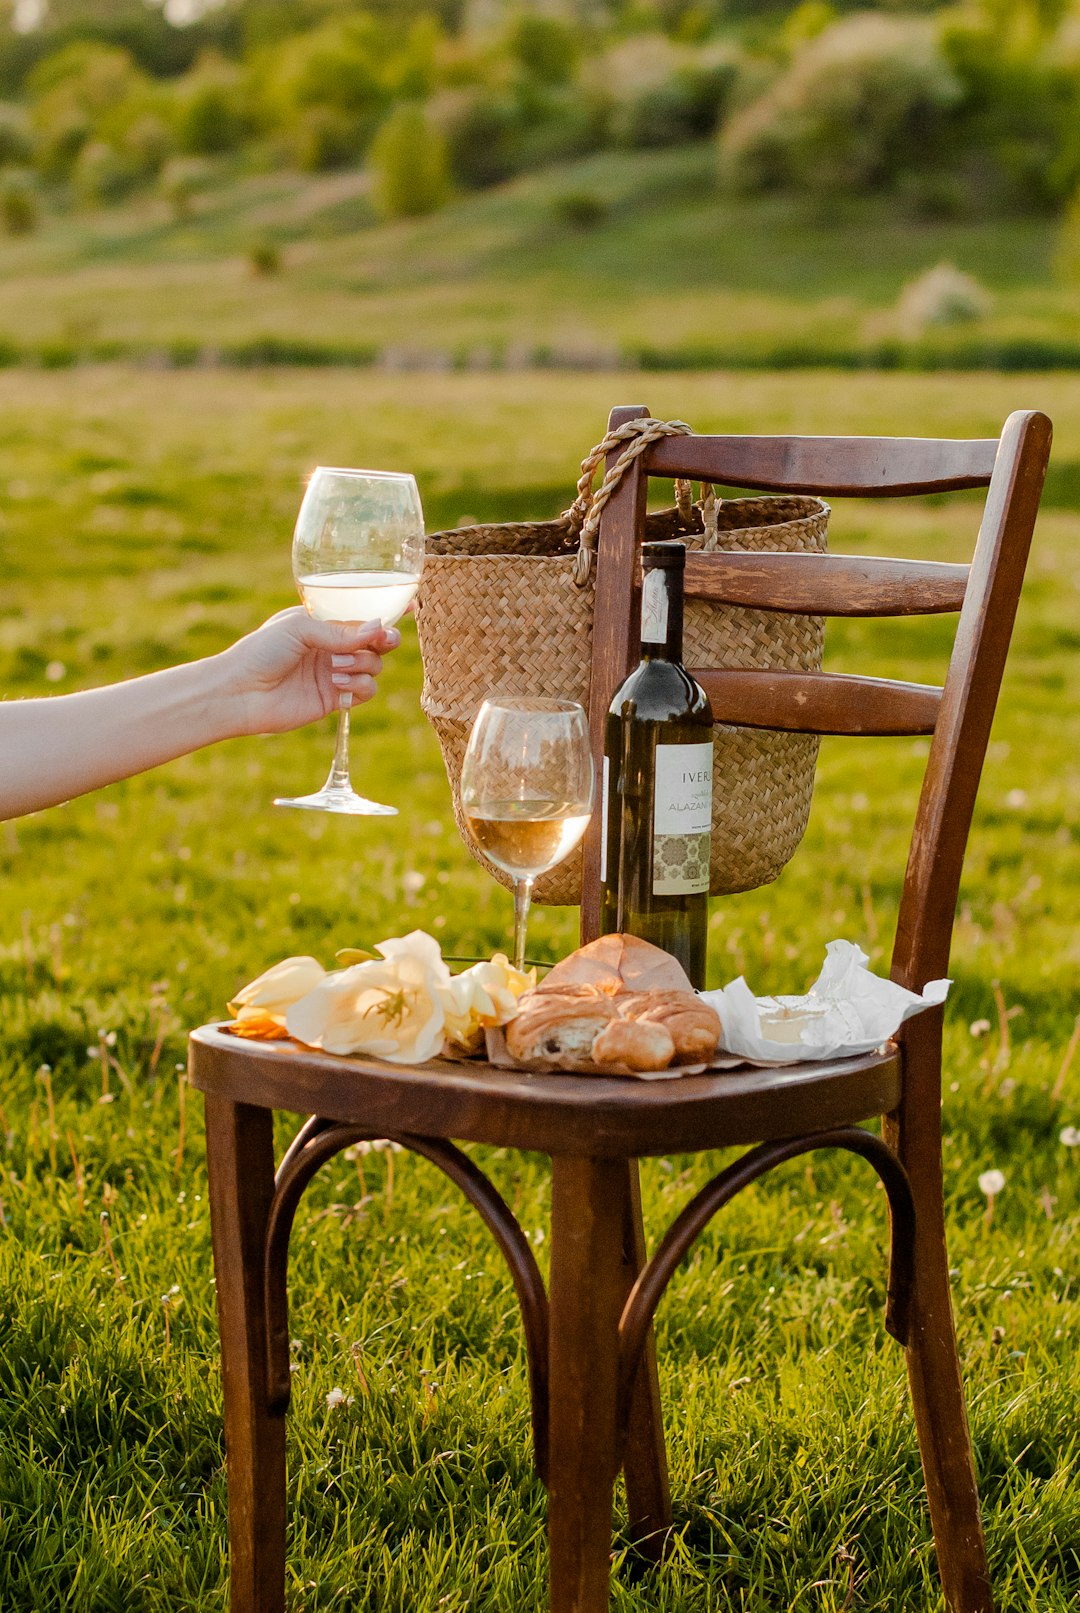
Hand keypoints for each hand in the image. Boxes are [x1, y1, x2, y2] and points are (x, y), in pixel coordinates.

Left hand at [215, 608, 401, 736]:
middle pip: (376, 642)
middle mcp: (332, 647)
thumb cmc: (261, 651)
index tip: (410, 607)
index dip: (385, 614)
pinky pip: (366, 690)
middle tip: (381, 641)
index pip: (361, 616)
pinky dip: (360, 684)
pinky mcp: (336, 699)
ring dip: (363, 663)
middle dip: (384, 640)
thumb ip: (340, 631)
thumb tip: (378, 628)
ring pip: (374, 665)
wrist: (241, 692)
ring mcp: (336, 673)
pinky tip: (338, 682)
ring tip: (336, 666)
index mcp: (323, 623)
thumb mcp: (300, 628)